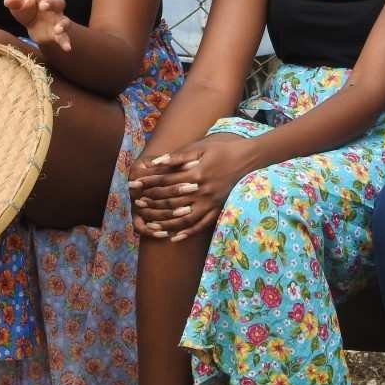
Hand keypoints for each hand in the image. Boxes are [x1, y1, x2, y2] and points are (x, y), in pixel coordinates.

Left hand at [3, 0, 71, 51]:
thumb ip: (14, 1)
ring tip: (58, 29)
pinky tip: (67, 48)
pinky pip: (64, 37)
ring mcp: (58, 21)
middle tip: (42, 5)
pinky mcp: (57, 34)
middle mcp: (55, 7)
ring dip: (63, 25)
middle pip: (58, 2)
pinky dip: (66, 42)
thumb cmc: (27, 9)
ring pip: (65, 20)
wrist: (35, 27)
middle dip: (51, 4)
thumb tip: (7, 1)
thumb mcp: (19, 5)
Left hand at [129, 134, 257, 240]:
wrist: (249, 158)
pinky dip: (187, 232)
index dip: (148, 183)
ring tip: (149, 223)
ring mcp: (210, 203)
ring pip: (183, 217)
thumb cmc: (222, 149)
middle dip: (152, 202)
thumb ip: (178, 156)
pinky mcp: (217, 209)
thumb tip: (157, 162)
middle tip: (137, 203)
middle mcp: (202, 191)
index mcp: (196, 174)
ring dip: (165, 221)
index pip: (166, 181)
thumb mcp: (200, 147)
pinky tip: (174, 237)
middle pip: (171, 200)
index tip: (134, 185)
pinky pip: (201, 225)